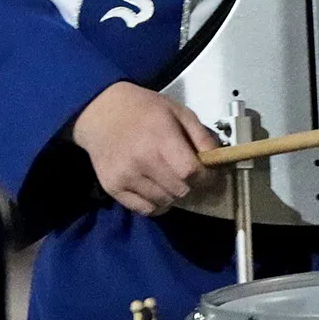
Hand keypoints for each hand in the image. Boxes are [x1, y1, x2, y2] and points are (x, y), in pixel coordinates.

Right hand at [72, 82, 215, 215]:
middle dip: (190, 186)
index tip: (208, 174)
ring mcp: (125, 176)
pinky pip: (144, 209)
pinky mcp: (113, 187)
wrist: (101, 112)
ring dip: (173, 195)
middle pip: (180, 190)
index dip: (205, 176)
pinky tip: (156, 189)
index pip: (190, 172)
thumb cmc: (143, 109)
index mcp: (161, 137)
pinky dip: (155, 204)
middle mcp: (142, 160)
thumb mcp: (178, 111)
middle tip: (187, 176)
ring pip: (164, 202)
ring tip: (169, 179)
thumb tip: (217, 159)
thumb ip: (201, 135)